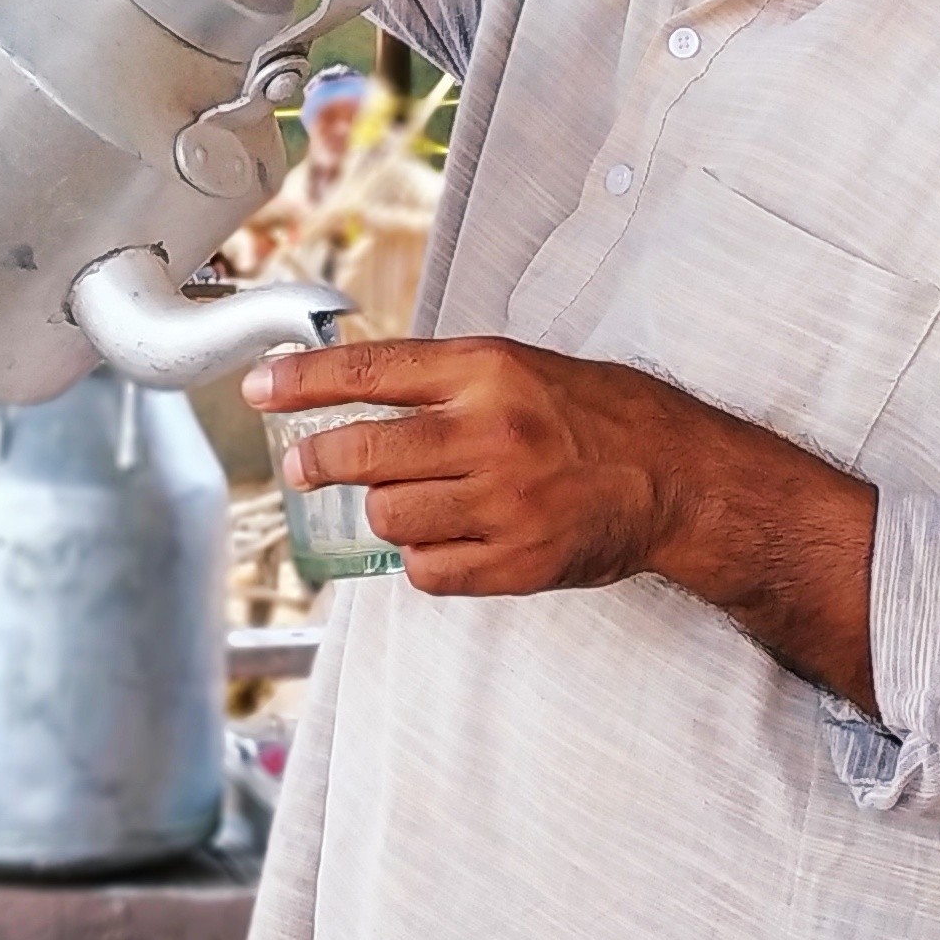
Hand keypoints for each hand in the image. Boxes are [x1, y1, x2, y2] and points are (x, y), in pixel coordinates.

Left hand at [244, 337, 880, 708]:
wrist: (680, 479)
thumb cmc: (602, 416)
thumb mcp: (525, 368)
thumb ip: (447, 380)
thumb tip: (356, 394)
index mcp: (490, 370)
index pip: (371, 371)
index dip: (303, 382)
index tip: (259, 390)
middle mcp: (491, 432)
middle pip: (361, 453)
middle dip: (318, 462)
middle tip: (305, 468)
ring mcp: (503, 501)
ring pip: (388, 517)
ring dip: (388, 514)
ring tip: (421, 504)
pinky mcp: (516, 560)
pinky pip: (427, 570)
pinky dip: (426, 560)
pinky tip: (452, 542)